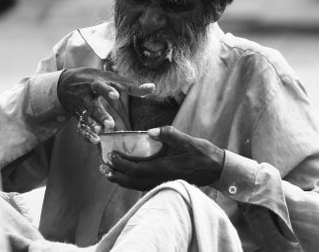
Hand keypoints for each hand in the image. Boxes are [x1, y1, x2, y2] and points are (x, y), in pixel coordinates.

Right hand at [57, 67, 155, 142]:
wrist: (68, 83)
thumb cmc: (99, 81)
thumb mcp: (114, 81)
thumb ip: (133, 87)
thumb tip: (153, 87)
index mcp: (98, 84)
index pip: (103, 86)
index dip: (108, 91)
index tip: (116, 95)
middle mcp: (88, 96)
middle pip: (94, 105)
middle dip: (101, 114)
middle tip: (110, 124)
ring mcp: (82, 107)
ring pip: (87, 118)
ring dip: (93, 126)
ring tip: (100, 133)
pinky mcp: (79, 117)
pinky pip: (81, 127)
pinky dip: (87, 134)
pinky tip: (95, 141)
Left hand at [101, 126, 224, 190]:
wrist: (215, 169)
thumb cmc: (202, 154)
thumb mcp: (186, 140)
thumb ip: (168, 134)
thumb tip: (151, 131)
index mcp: (163, 168)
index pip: (135, 168)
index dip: (121, 163)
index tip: (110, 155)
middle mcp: (160, 178)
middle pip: (131, 181)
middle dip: (115, 174)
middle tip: (102, 167)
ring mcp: (162, 182)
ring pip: (136, 186)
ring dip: (121, 180)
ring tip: (109, 173)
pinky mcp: (165, 183)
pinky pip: (143, 186)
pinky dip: (131, 182)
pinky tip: (128, 176)